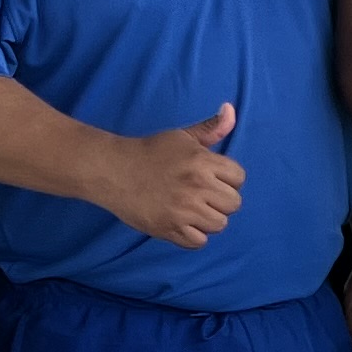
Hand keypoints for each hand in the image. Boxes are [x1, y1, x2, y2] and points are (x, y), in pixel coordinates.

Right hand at [103, 103, 243, 245]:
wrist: (112, 170)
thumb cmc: (151, 152)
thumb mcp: (182, 137)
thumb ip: (211, 128)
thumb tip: (231, 109)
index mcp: (202, 162)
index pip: (238, 178)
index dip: (227, 179)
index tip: (212, 178)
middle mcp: (196, 186)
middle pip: (233, 204)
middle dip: (220, 200)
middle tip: (201, 195)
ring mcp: (183, 210)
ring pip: (219, 224)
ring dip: (208, 219)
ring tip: (191, 209)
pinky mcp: (169, 228)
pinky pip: (199, 242)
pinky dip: (193, 236)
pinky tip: (182, 223)